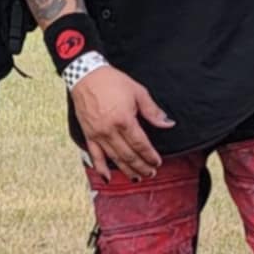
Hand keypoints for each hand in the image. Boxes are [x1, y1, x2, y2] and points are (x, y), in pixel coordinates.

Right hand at [72, 64, 174, 179]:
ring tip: (137, 177)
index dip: (150, 155)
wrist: (85, 75)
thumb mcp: (137, 92)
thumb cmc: (111, 81)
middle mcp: (110, 130)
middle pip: (129, 155)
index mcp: (124, 119)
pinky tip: (108, 178)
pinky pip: (94, 155)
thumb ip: (153, 111)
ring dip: (127, 170)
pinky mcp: (88, 134)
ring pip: (114, 158)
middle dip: (141, 166)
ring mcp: (98, 134)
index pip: (140, 144)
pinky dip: (100, 168)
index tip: (157, 162)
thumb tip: (168, 123)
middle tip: (151, 172)